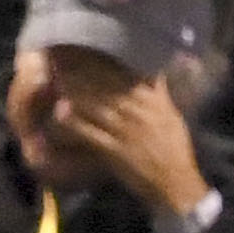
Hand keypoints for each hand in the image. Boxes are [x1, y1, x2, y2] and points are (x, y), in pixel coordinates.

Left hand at [51, 71, 208, 218]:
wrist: (175, 182)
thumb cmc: (174, 148)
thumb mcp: (171, 114)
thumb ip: (160, 91)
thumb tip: (154, 68)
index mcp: (152, 101)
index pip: (124, 75)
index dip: (102, 62)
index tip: (84, 50)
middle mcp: (137, 112)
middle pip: (105, 86)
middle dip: (83, 72)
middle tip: (62, 61)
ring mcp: (124, 131)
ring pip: (95, 105)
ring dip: (75, 92)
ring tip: (58, 80)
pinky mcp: (113, 151)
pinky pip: (90, 133)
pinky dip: (74, 123)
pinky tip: (59, 113)